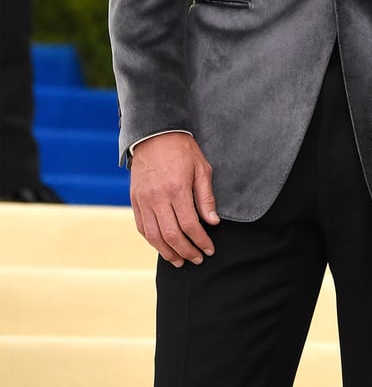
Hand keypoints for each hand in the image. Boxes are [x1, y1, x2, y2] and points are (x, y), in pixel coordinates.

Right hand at [129, 132, 218, 266]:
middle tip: (197, 259)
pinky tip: (162, 247)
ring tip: (180, 260)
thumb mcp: (201, 168)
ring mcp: (144, 200)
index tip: (209, 249)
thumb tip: (213, 222)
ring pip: (154, 236)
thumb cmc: (182, 149)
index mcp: (177, 189)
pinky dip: (152, 241)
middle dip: (186, 251)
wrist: (154, 134)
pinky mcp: (135, 200)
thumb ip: (206, 197)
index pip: (190, 225)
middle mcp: (158, 198)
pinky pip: (142, 227)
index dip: (201, 241)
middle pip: (172, 235)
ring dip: (168, 253)